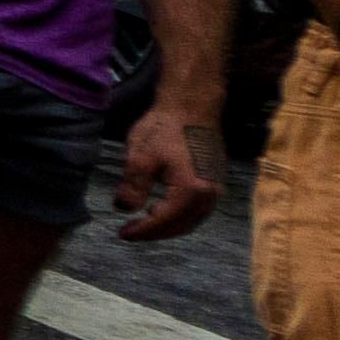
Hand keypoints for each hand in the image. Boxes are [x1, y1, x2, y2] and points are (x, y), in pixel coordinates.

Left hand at [114, 102, 221, 239]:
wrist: (193, 105)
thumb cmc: (165, 128)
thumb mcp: (140, 158)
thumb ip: (133, 188)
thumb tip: (124, 210)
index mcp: (192, 191)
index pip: (164, 221)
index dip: (143, 231)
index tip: (122, 234)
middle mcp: (210, 195)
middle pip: (181, 225)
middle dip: (155, 232)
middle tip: (131, 232)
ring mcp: (216, 188)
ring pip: (192, 219)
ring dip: (168, 225)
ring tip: (144, 222)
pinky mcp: (215, 180)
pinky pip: (198, 209)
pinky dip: (180, 215)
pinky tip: (162, 208)